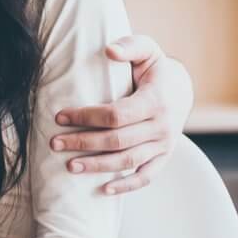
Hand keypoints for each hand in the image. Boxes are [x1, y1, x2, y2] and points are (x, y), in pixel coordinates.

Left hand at [51, 34, 193, 195]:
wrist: (182, 88)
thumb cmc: (155, 68)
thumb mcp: (147, 49)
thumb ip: (129, 46)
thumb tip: (109, 51)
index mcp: (156, 101)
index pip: (116, 115)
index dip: (86, 117)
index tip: (59, 117)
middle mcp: (163, 126)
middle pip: (117, 140)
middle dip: (83, 142)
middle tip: (54, 142)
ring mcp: (164, 145)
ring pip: (128, 160)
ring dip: (97, 166)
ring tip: (69, 166)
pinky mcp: (164, 157)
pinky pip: (146, 177)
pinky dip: (126, 186)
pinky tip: (103, 191)